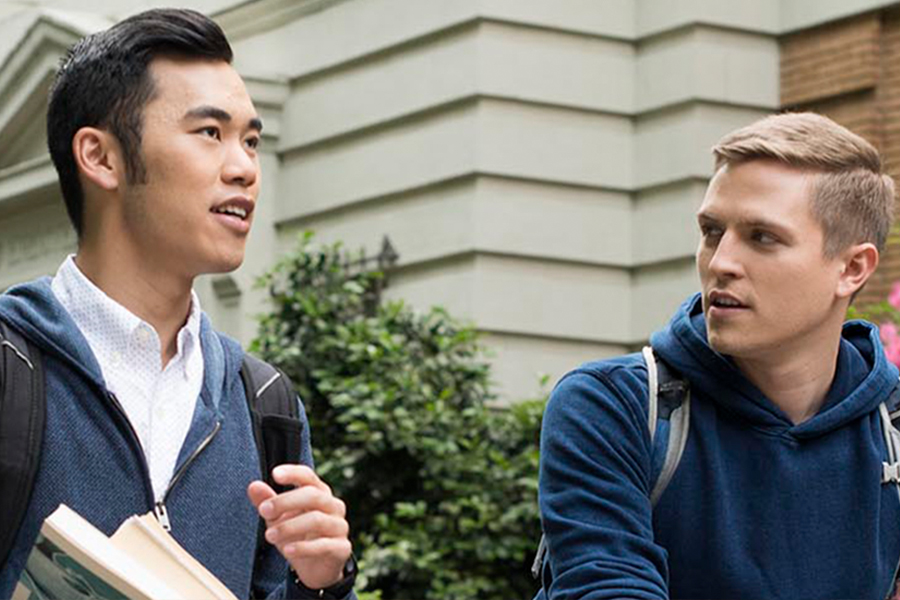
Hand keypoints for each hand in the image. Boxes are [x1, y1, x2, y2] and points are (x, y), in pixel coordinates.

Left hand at [247, 464, 350, 589]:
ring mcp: (340, 526)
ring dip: (289, 526)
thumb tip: (253, 486)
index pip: (308, 477)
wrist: (316, 568)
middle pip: (313, 495)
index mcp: (319, 493)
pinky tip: (287, 550)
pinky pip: (323, 545)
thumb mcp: (279, 519)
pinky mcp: (342, 548)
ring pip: (317, 520)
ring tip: (269, 535)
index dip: (293, 473)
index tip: (275, 474)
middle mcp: (333, 506)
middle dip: (285, 501)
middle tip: (263, 510)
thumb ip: (267, 501)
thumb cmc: (298, 537)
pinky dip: (303, 547)